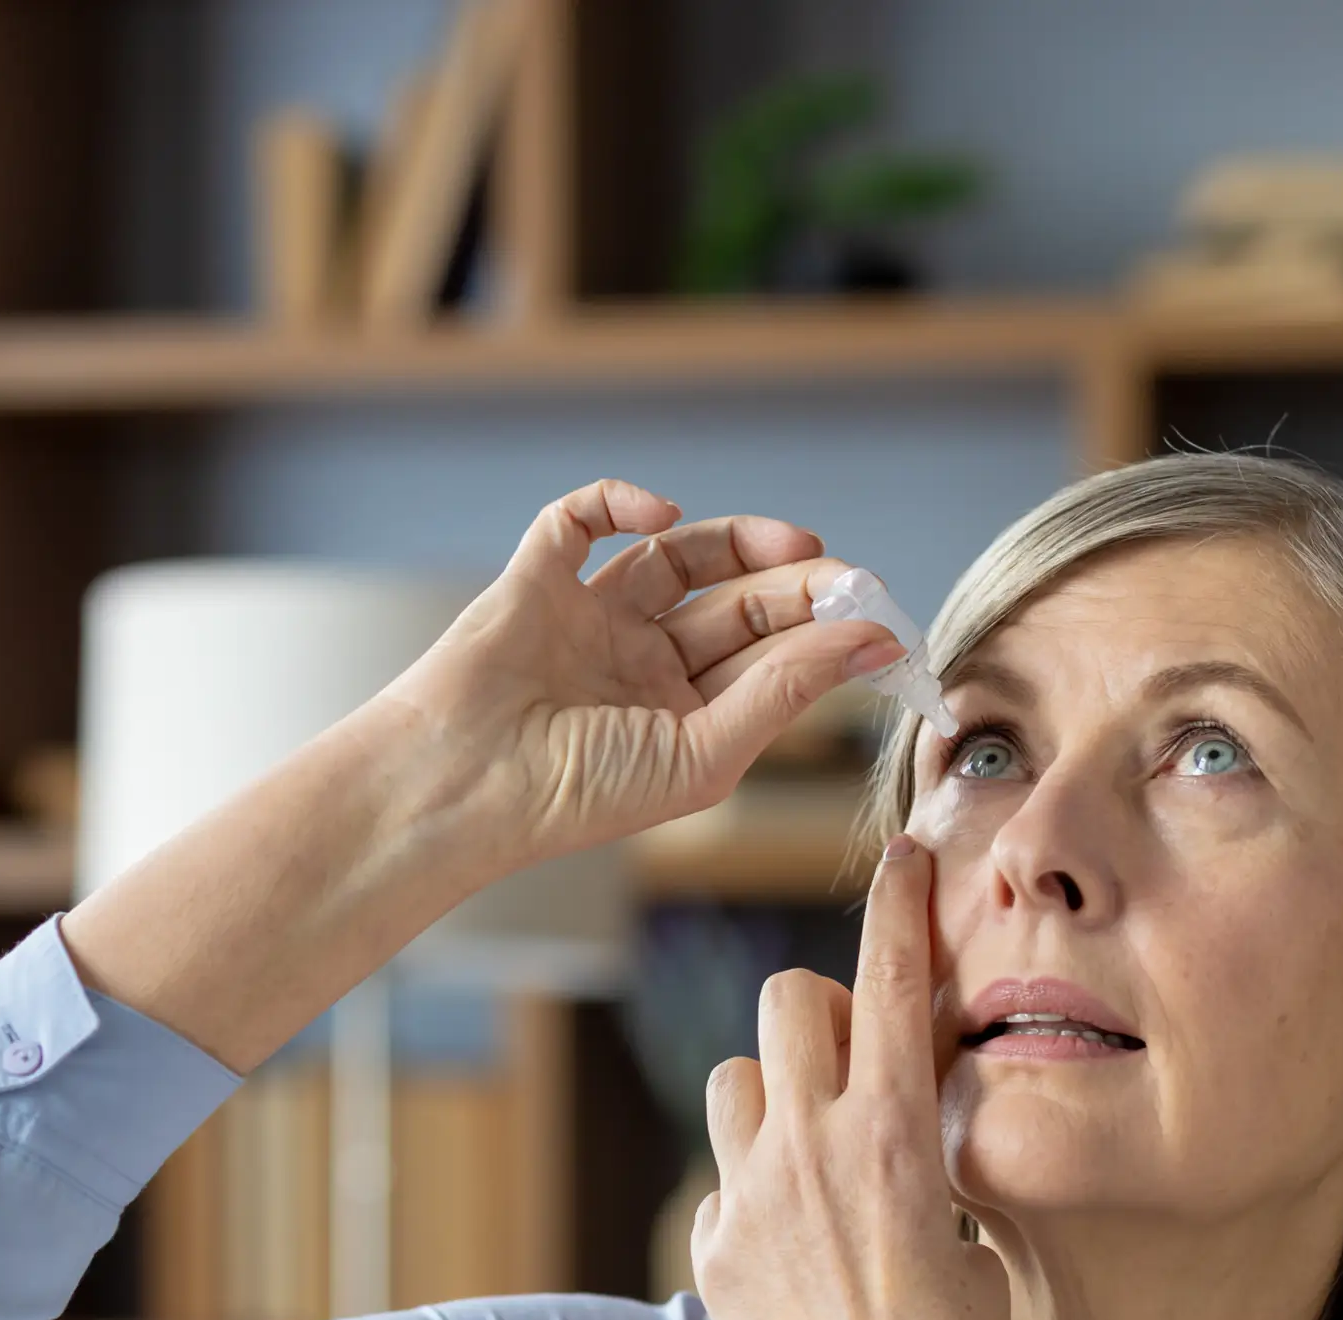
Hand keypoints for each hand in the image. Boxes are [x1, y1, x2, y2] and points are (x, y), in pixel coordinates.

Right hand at [374, 479, 901, 879]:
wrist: (460, 787)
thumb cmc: (575, 794)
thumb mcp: (701, 753)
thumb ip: (784, 693)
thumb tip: (873, 641)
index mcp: (682, 718)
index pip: (770, 662)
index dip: (826, 635)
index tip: (881, 620)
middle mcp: (641, 665)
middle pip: (737, 606)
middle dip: (797, 589)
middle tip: (847, 577)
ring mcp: (589, 619)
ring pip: (676, 556)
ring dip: (738, 541)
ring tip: (794, 548)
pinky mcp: (537, 581)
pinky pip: (581, 521)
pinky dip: (620, 502)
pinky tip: (660, 514)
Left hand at [690, 842, 1052, 1319]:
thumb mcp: (969, 1239)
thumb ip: (926, 1170)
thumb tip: (911, 1154)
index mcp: (896, 1130)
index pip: (889, 977)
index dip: (896, 903)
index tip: (901, 856)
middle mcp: (810, 1148)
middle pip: (785, 1000)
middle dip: (816, 1013)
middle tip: (848, 1064)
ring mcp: (748, 1200)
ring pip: (735, 1083)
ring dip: (770, 1099)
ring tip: (810, 1159)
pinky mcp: (711, 1257)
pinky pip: (720, 1188)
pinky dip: (750, 1204)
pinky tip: (792, 1263)